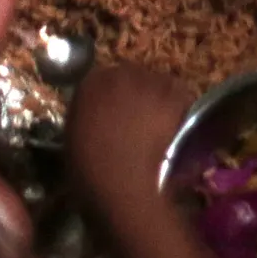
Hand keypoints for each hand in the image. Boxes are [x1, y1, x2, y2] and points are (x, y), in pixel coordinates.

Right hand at [64, 57, 191, 216]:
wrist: (122, 183)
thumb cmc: (90, 170)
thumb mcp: (75, 140)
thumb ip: (87, 119)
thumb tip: (98, 119)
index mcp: (89, 84)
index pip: (102, 79)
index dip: (112, 98)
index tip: (116, 114)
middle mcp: (118, 74)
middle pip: (132, 76)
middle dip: (136, 94)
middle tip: (140, 120)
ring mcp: (149, 81)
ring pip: (159, 83)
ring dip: (160, 99)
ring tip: (162, 124)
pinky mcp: (173, 95)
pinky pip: (181, 95)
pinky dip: (181, 108)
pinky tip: (178, 127)